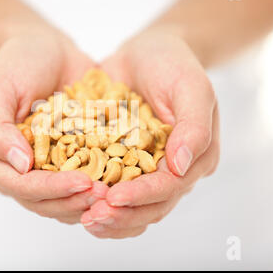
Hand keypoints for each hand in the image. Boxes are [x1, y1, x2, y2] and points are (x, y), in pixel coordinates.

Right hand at [0, 29, 104, 223]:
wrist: (46, 49)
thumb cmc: (16, 64)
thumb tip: (19, 165)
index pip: (21, 186)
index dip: (52, 189)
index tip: (83, 183)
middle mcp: (15, 171)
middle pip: (43, 201)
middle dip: (74, 201)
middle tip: (105, 194)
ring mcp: (41, 169)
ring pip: (62, 201)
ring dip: (88, 201)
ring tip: (115, 194)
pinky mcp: (65, 162)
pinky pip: (79, 185)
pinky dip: (97, 187)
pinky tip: (119, 185)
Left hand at [81, 29, 219, 237]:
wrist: (148, 51)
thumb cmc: (174, 64)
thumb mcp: (191, 87)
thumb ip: (194, 126)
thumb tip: (181, 167)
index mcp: (195, 157)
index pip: (170, 187)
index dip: (143, 197)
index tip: (114, 198)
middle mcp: (172, 170)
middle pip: (150, 207)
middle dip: (122, 216)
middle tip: (91, 219)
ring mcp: (147, 168)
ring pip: (132, 208)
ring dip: (110, 219)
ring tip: (84, 220)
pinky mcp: (123, 161)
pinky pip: (113, 190)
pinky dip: (98, 202)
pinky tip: (77, 207)